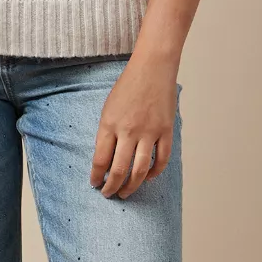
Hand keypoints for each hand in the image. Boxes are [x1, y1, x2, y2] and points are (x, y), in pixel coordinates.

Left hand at [90, 56, 178, 198]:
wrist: (152, 68)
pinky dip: (154, 173)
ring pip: (140, 170)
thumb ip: (106, 133)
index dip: (96, 176)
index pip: (100, 160)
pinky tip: (146, 177)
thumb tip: (105, 160)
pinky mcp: (166, 131)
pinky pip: (161, 160)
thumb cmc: (128, 86)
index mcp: (110, 124)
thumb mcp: (108, 108)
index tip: (95, 183)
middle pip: (119, 170)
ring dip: (131, 186)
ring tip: (125, 193)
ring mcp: (149, 132)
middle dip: (111, 187)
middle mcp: (129, 131)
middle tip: (108, 194)